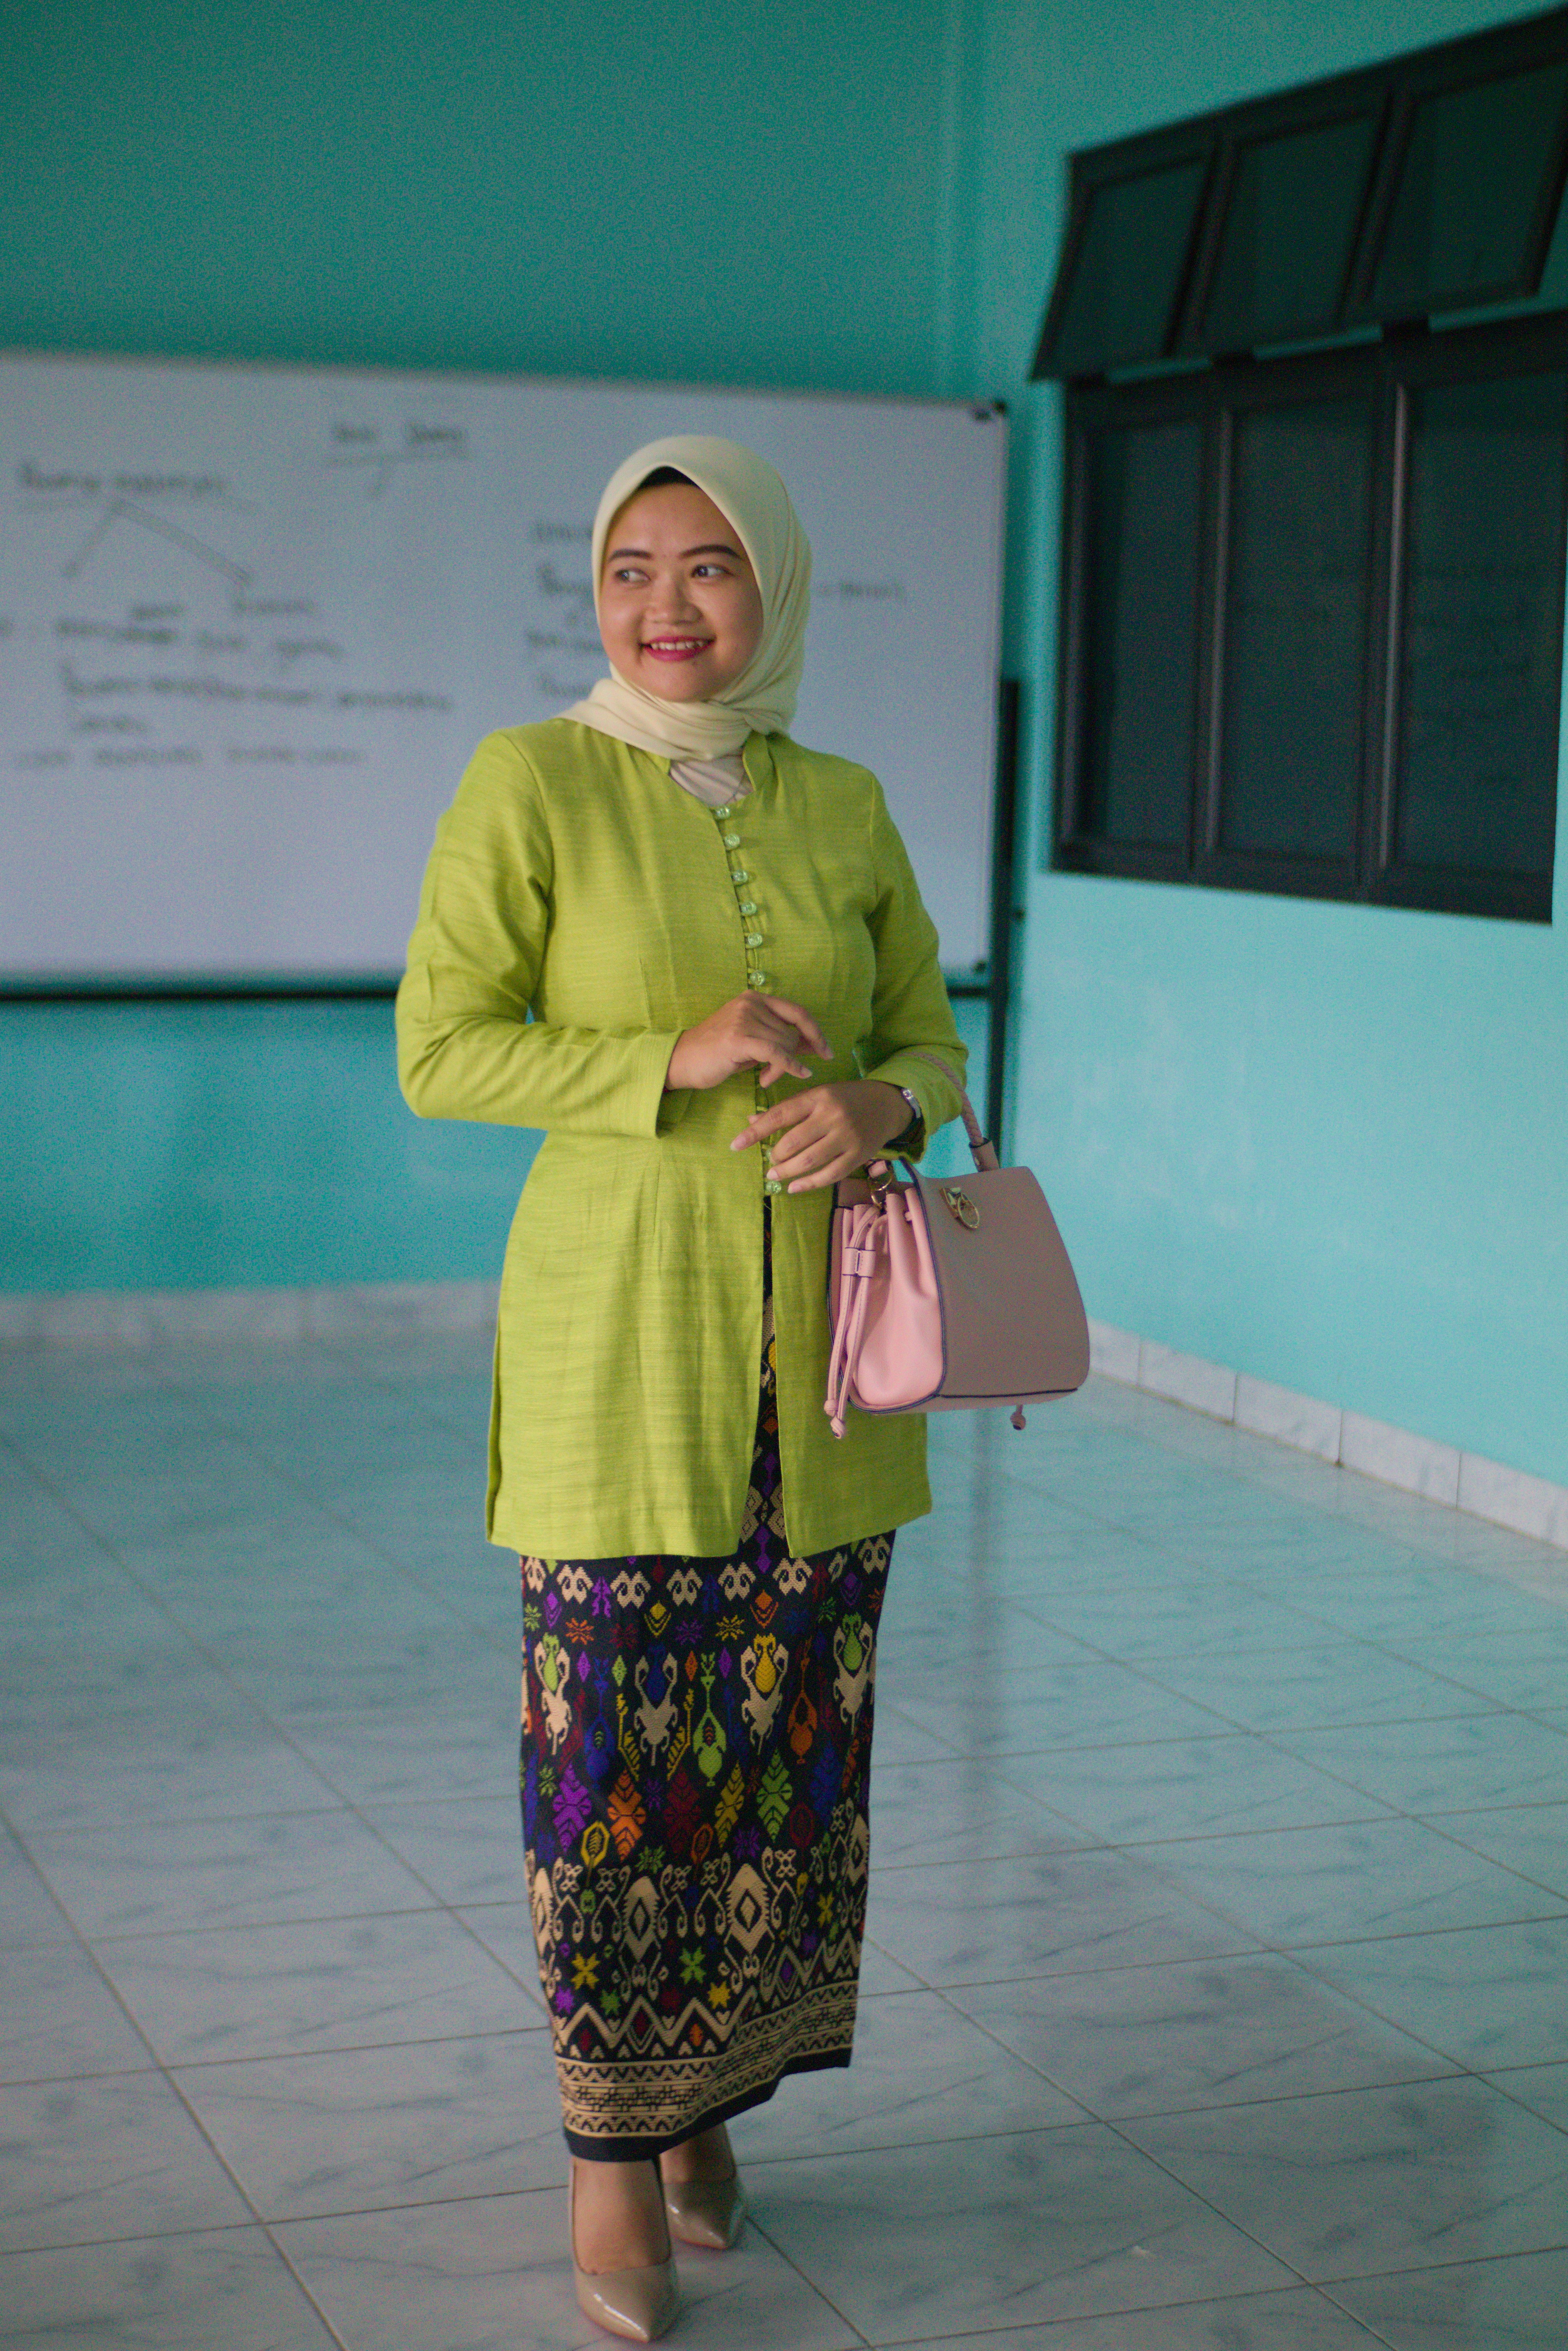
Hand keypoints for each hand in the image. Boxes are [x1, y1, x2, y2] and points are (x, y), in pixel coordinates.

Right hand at [666, 995, 830, 1092]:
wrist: (681, 1061)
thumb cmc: (717, 1054)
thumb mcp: (753, 1042)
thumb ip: (781, 1039)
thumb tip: (815, 1044)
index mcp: (755, 999)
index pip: (797, 1012)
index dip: (816, 1032)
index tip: (828, 1051)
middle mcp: (750, 1003)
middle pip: (791, 1033)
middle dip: (791, 1057)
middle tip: (775, 1074)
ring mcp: (744, 1018)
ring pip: (785, 1045)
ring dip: (782, 1067)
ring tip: (764, 1077)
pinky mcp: (738, 1038)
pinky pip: (776, 1053)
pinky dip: (790, 1066)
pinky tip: (799, 1074)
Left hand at [731, 1080, 908, 1191]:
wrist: (886, 1104)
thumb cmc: (845, 1099)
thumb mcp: (818, 1095)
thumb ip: (787, 1108)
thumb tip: (752, 1121)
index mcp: (818, 1097)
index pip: (780, 1115)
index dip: (756, 1132)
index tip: (736, 1144)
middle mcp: (832, 1116)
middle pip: (793, 1142)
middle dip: (775, 1155)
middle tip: (771, 1161)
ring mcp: (847, 1137)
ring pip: (808, 1161)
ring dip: (787, 1172)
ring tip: (775, 1175)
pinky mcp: (858, 1155)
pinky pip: (828, 1175)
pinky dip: (808, 1184)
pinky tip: (794, 1187)